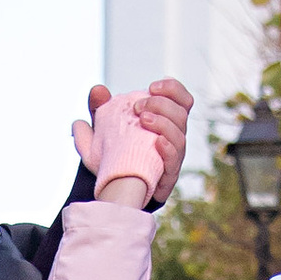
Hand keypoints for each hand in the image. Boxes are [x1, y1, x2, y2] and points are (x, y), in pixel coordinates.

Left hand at [73, 85, 172, 203]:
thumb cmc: (112, 157)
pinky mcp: (167, 179)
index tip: (152, 87)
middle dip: (161, 104)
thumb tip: (97, 90)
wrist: (111, 192)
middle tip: (137, 107)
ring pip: (180, 136)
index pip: (182, 100)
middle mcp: (174, 139)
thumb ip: (98, 110)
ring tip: (142, 119)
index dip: (173, 89)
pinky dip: (168, 149)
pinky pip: (174, 162)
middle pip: (182, 113)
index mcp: (165, 123)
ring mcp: (172, 159)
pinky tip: (157, 142)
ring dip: (164, 123)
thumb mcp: (101, 132)